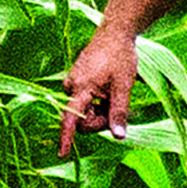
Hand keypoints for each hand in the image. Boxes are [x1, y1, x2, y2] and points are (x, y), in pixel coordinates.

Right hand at [58, 23, 144, 150]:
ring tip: (114, 92)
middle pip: (82, 121)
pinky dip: (97, 103)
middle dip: (100, 120)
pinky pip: (84, 104)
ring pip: (85, 113)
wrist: (115, 32)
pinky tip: (108, 90)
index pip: (71, 119)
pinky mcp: (76, 84)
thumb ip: (119, 111)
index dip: (66, 138)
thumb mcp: (124, 85)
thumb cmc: (121, 56)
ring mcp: (72, 85)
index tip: (62, 155)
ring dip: (101, 111)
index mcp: (80, 87)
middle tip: (118, 105)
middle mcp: (70, 88)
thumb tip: (118, 137)